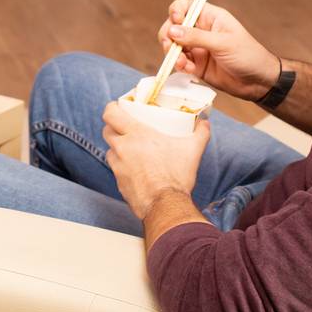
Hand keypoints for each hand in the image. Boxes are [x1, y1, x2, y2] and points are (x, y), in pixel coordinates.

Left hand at [102, 101, 210, 219]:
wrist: (166, 204)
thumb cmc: (176, 175)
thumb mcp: (192, 150)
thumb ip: (200, 133)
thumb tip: (204, 123)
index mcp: (136, 134)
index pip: (110, 114)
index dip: (111, 108)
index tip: (117, 107)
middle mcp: (122, 148)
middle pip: (107, 131)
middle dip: (113, 127)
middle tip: (124, 128)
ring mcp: (118, 166)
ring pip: (110, 151)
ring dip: (117, 148)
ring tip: (131, 149)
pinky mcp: (119, 182)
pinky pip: (116, 170)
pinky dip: (123, 167)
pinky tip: (136, 170)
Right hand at [158, 0, 277, 101]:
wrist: (258, 82)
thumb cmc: (248, 55)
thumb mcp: (223, 43)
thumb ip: (197, 37)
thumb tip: (172, 31)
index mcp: (210, 17)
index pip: (186, 5)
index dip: (177, 10)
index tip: (177, 21)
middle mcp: (201, 30)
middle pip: (173, 25)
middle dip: (168, 35)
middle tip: (171, 46)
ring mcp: (197, 48)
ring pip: (173, 45)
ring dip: (172, 54)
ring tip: (182, 63)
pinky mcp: (196, 64)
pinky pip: (179, 62)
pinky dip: (179, 66)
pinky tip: (189, 70)